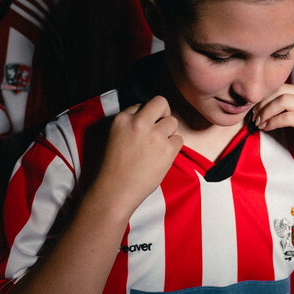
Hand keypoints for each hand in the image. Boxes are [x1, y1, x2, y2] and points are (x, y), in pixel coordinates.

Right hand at [92, 95, 182, 215]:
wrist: (116, 190)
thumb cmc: (114, 166)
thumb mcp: (114, 136)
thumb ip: (131, 122)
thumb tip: (151, 116)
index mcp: (122, 118)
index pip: (142, 105)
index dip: (146, 117)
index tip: (144, 129)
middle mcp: (139, 123)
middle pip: (161, 103)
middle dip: (163, 113)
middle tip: (159, 128)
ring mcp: (154, 135)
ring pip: (173, 121)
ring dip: (168, 133)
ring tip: (157, 148)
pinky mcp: (167, 149)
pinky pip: (179, 139)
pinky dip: (173, 147)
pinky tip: (161, 157)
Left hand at [253, 85, 293, 173]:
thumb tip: (273, 107)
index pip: (286, 87)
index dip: (267, 97)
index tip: (256, 110)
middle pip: (282, 90)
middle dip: (263, 103)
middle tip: (254, 116)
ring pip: (284, 100)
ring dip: (266, 112)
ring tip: (259, 123)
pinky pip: (289, 116)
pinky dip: (274, 121)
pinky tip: (267, 128)